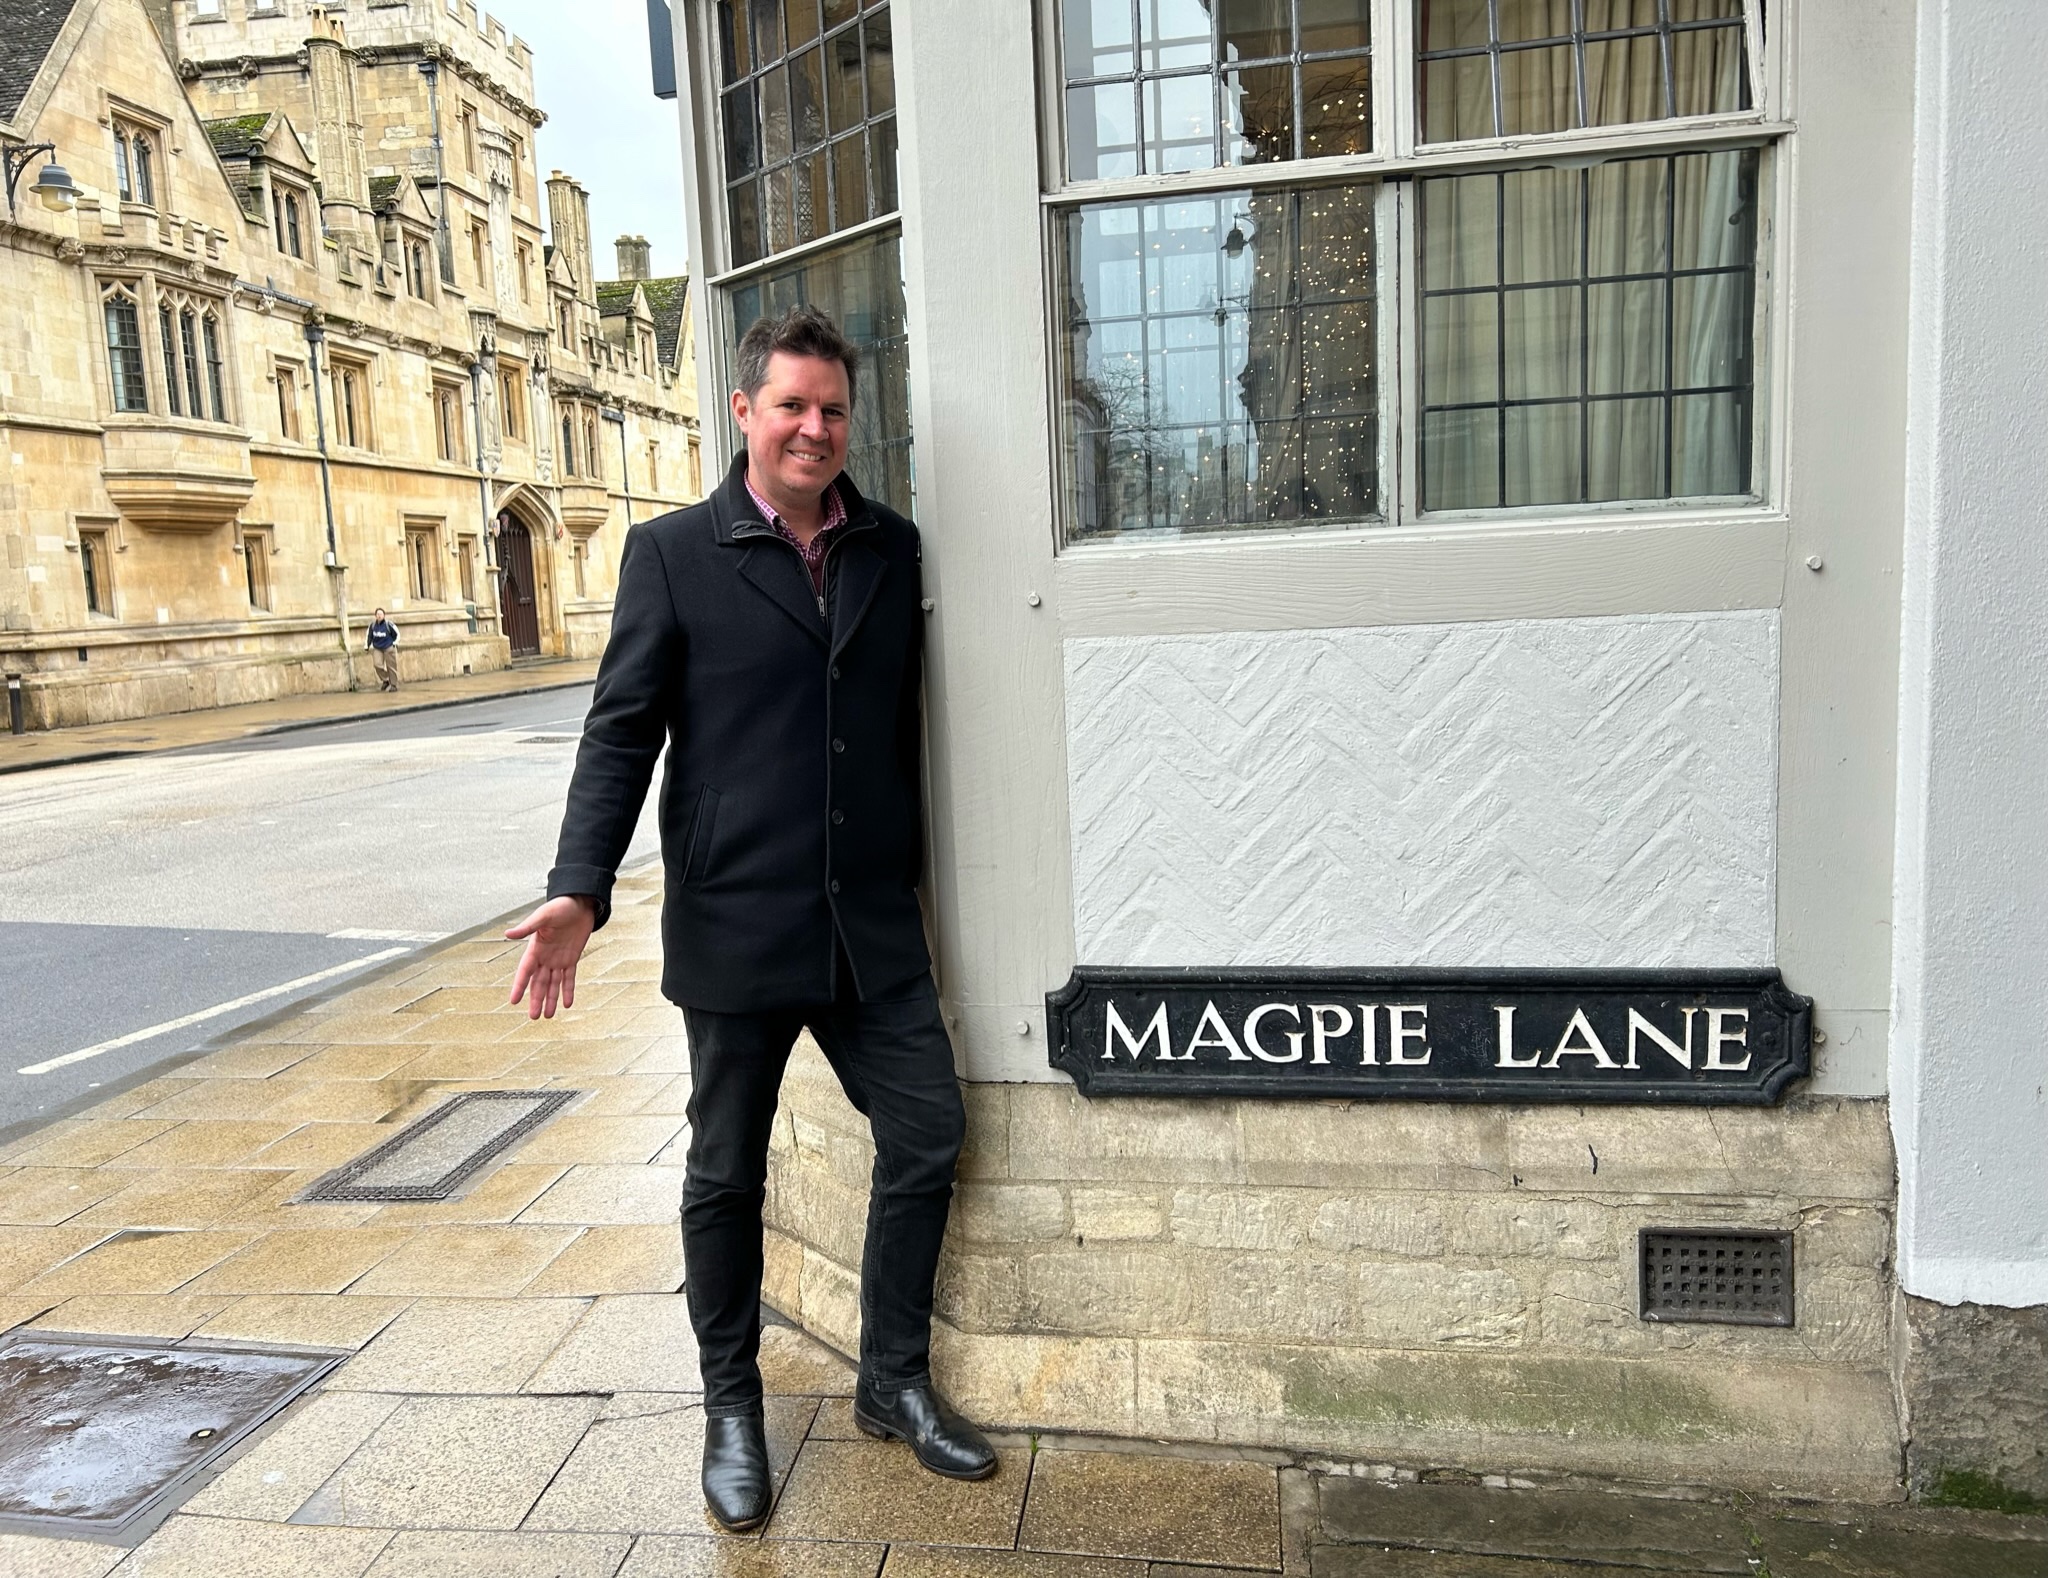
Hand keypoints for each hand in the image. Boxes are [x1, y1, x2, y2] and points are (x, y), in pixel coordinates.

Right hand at [506, 895, 596, 1019]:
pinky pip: (569, 978)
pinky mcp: (572, 958)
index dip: (519, 986)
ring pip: (552, 984)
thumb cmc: (559, 907)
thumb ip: (527, 927)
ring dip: (550, 999)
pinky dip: (568, 991)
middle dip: (536, 999)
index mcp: (535, 948)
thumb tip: (507, 934)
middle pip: (539, 983)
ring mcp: (558, 959)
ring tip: (547, 1016)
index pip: (525, 971)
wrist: (580, 903)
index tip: (513, 1001)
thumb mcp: (543, 916)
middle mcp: (545, 957)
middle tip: (533, 1017)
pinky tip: (567, 1004)